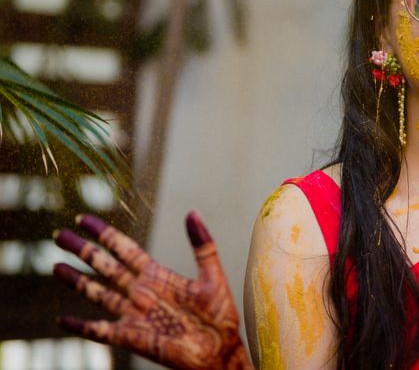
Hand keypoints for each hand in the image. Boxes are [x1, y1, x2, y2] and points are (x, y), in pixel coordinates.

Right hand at [54, 212, 252, 369]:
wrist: (219, 350)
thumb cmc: (220, 314)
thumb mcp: (212, 274)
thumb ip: (202, 244)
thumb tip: (192, 212)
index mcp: (158, 276)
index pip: (125, 250)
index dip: (106, 235)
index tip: (85, 220)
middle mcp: (141, 292)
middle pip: (105, 267)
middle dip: (83, 251)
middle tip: (59, 235)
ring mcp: (134, 315)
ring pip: (98, 293)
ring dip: (77, 280)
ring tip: (55, 266)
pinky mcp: (131, 337)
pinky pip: (99, 331)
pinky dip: (81, 326)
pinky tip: (62, 319)